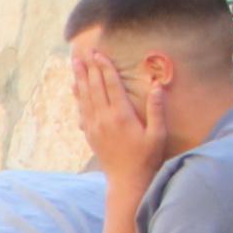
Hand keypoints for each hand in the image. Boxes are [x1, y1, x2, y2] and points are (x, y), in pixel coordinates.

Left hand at [68, 44, 168, 182]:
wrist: (127, 180)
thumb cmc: (146, 157)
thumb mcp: (157, 134)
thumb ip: (157, 109)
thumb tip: (157, 86)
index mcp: (121, 115)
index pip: (111, 85)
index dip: (105, 68)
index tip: (99, 54)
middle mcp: (104, 118)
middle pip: (94, 87)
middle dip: (89, 68)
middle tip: (82, 52)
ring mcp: (94, 126)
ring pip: (85, 96)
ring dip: (80, 78)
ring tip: (75, 63)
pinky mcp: (90, 134)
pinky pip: (81, 110)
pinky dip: (78, 96)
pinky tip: (75, 87)